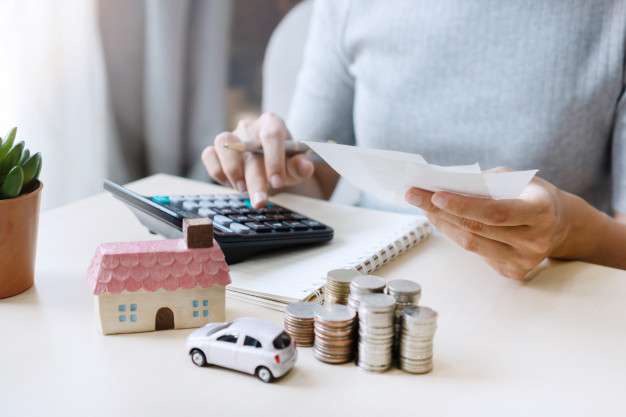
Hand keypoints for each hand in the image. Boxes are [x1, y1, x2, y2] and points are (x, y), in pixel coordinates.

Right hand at [202, 113, 314, 206]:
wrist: (268, 169)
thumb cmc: (283, 165)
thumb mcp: (296, 168)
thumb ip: (301, 167)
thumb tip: (305, 167)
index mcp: (272, 123)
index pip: (272, 134)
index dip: (274, 158)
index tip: (277, 182)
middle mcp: (250, 127)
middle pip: (248, 147)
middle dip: (254, 178)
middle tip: (260, 201)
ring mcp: (231, 136)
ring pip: (223, 143)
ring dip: (232, 169)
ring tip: (242, 189)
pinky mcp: (216, 149)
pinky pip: (208, 155)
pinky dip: (217, 171)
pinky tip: (230, 184)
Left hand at [405, 176, 571, 279]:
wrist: (560, 224)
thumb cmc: (530, 194)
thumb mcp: (515, 179)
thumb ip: (484, 183)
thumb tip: (443, 185)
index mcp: (541, 211)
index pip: (496, 212)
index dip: (463, 205)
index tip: (434, 195)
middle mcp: (536, 240)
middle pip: (478, 229)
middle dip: (440, 211)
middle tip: (413, 195)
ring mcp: (525, 260)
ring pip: (472, 244)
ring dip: (443, 224)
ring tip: (422, 206)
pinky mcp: (514, 272)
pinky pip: (476, 253)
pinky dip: (455, 235)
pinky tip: (442, 221)